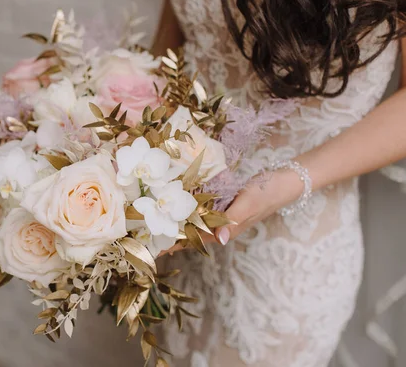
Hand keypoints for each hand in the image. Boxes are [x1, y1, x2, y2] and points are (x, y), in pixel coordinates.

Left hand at [160, 168, 303, 255]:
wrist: (283, 182)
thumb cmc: (266, 193)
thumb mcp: (249, 205)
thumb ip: (233, 221)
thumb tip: (220, 240)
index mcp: (224, 231)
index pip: (193, 240)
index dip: (173, 243)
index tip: (152, 245)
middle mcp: (219, 226)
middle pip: (189, 234)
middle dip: (168, 235)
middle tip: (143, 233)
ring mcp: (220, 216)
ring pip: (193, 223)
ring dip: (175, 223)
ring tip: (152, 222)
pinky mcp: (221, 204)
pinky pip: (200, 210)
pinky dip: (186, 210)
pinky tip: (173, 205)